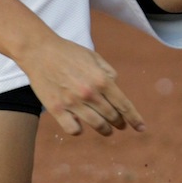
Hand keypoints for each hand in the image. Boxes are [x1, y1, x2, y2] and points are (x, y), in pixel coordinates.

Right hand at [20, 36, 145, 135]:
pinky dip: (79, 130)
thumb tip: (116, 86)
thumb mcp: (95, 57)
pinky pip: (73, 129)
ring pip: (96, 125)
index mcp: (102, 80)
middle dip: (120, 123)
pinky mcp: (56, 109)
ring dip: (105, 130)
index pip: (124, 104)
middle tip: (121, 125)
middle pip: (112, 116)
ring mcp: (72, 103)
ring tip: (107, 130)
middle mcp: (90, 93)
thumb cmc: (69, 53)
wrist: (40, 52)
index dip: (134, 118)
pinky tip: (81, 127)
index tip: (141, 128)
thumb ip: (108, 72)